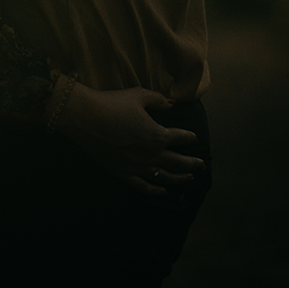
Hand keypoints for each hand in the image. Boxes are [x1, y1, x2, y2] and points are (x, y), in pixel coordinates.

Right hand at [49, 83, 203, 196]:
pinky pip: (144, 187)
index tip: (194, 138)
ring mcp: (138, 167)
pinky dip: (156, 190)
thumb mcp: (138, 95)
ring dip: (179, 179)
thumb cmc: (113, 104)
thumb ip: (157, 100)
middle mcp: (152, 155)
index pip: (179, 138)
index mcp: (157, 135)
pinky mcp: (124, 174)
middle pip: (177, 162)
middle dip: (191, 163)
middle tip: (201, 165)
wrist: (87, 118)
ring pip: (165, 177)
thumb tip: (171, 103)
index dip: (188, 137)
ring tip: (189, 179)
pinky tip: (163, 192)